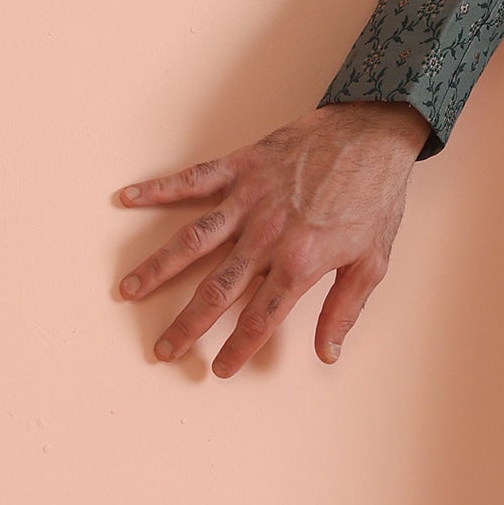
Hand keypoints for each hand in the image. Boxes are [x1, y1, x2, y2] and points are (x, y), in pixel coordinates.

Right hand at [113, 101, 429, 375]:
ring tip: (127, 291)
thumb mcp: (372, 262)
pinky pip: (193, 180)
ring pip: (192, 241)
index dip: (238, 348)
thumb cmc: (376, 198)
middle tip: (162, 349)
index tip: (218, 369)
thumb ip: (344, 310)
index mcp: (300, 263)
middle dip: (187, 324)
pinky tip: (126, 199)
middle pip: (216, 291)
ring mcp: (249, 200)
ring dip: (157, 268)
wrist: (375, 135)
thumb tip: (328, 353)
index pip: (261, 319)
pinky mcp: (242, 167)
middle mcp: (267, 236)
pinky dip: (158, 189)